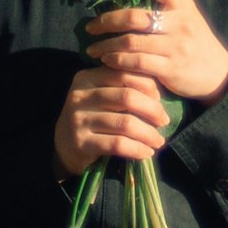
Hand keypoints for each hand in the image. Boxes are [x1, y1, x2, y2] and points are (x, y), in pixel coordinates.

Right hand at [57, 66, 173, 174]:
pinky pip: (117, 144)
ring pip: (124, 123)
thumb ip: (122, 87)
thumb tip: (157, 92)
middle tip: (164, 121)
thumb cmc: (91, 117)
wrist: (64, 145)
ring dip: (148, 133)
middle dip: (152, 110)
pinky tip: (146, 153)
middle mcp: (79, 95)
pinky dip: (137, 149)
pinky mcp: (81, 142)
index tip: (159, 99)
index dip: (147, 86)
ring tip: (158, 141)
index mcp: (86, 78)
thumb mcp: (101, 96)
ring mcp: (79, 119)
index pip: (123, 74)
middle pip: (126, 97)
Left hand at [85, 0, 227, 105]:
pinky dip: (118, 61)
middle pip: (135, 17)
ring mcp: (175, 47)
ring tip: (93, 48)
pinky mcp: (171, 69)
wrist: (217, 72)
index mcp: (182, 5)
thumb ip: (164, 1)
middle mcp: (180, 23)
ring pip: (131, 42)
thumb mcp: (186, 14)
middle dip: (107, 21)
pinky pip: (137, 63)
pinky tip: (108, 61)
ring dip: (106, 45)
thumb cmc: (194, 39)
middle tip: (90, 27)